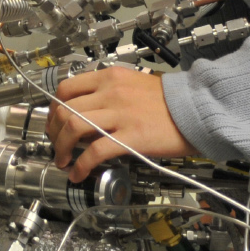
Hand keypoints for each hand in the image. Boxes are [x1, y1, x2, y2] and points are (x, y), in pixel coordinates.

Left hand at [46, 66, 195, 180]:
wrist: (197, 109)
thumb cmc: (168, 101)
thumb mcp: (132, 85)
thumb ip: (107, 94)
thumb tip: (84, 113)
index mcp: (109, 77)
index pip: (66, 88)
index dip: (53, 108)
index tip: (53, 122)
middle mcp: (110, 92)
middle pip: (65, 109)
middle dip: (52, 131)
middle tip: (55, 145)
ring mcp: (120, 114)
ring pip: (74, 127)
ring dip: (61, 148)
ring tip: (62, 161)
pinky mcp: (131, 136)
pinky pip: (95, 151)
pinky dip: (81, 165)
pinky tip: (78, 173)